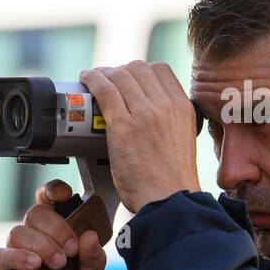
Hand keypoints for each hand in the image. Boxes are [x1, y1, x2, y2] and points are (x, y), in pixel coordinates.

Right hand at [0, 179, 106, 269]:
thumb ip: (94, 261)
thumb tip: (89, 236)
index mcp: (60, 235)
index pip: (50, 202)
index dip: (54, 192)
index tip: (65, 195)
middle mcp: (37, 241)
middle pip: (34, 214)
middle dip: (54, 228)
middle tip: (68, 252)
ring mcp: (19, 256)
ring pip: (18, 233)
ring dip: (39, 245)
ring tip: (55, 264)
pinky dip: (15, 257)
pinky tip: (32, 266)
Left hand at [79, 60, 200, 212]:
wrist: (168, 201)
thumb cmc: (171, 181)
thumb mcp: (182, 140)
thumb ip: (169, 122)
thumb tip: (150, 114)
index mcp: (183, 108)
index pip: (161, 70)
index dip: (141, 70)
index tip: (130, 78)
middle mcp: (166, 106)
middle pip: (138, 69)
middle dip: (120, 70)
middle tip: (109, 80)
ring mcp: (144, 114)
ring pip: (120, 76)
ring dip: (103, 73)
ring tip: (94, 78)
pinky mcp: (123, 126)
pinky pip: (105, 90)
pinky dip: (93, 80)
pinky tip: (87, 79)